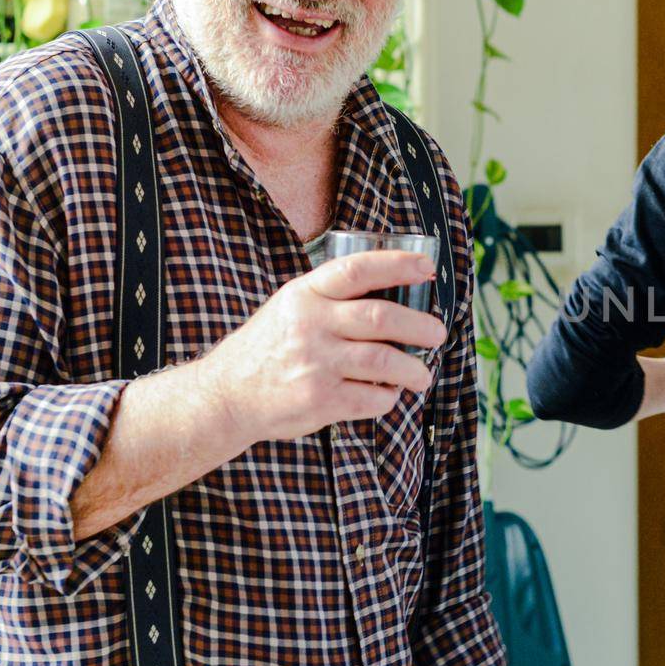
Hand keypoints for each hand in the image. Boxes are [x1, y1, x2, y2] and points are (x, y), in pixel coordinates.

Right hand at [197, 250, 448, 446]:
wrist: (226, 395)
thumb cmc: (271, 348)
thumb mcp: (292, 307)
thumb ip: (334, 298)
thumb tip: (401, 294)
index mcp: (304, 294)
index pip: (356, 270)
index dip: (397, 265)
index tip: (427, 269)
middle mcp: (309, 325)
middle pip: (381, 318)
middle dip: (421, 326)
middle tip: (437, 333)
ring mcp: (314, 364)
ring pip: (385, 361)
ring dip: (414, 369)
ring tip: (422, 375)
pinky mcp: (320, 400)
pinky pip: (373, 397)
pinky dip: (388, 397)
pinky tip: (386, 393)